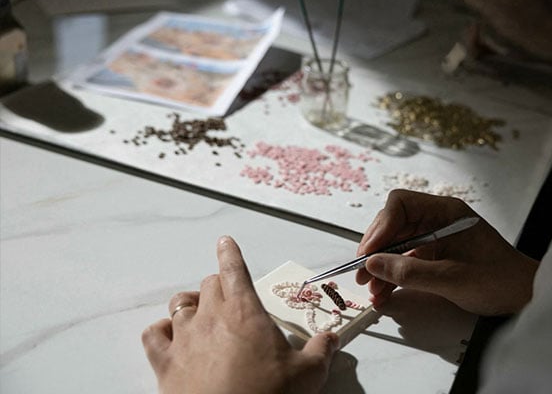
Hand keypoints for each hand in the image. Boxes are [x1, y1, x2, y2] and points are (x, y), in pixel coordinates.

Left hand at [142, 236, 338, 393]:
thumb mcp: (307, 374)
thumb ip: (321, 351)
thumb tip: (331, 340)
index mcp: (245, 312)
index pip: (234, 270)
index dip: (230, 253)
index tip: (226, 243)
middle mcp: (211, 318)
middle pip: (209, 284)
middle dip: (220, 284)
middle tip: (231, 295)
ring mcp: (184, 339)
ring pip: (180, 303)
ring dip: (191, 303)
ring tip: (200, 310)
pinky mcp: (165, 363)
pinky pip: (154, 334)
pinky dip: (161, 330)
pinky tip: (170, 335)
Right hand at [356, 189, 537, 314]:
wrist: (523, 295)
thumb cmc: (498, 280)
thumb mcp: (450, 278)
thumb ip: (409, 272)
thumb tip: (373, 265)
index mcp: (446, 212)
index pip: (401, 205)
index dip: (381, 227)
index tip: (369, 253)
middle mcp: (438, 219)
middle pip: (394, 224)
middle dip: (376, 250)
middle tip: (362, 274)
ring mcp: (436, 236)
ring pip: (396, 244)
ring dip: (381, 266)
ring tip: (371, 290)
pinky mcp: (435, 254)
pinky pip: (406, 259)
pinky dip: (393, 275)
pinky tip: (384, 293)